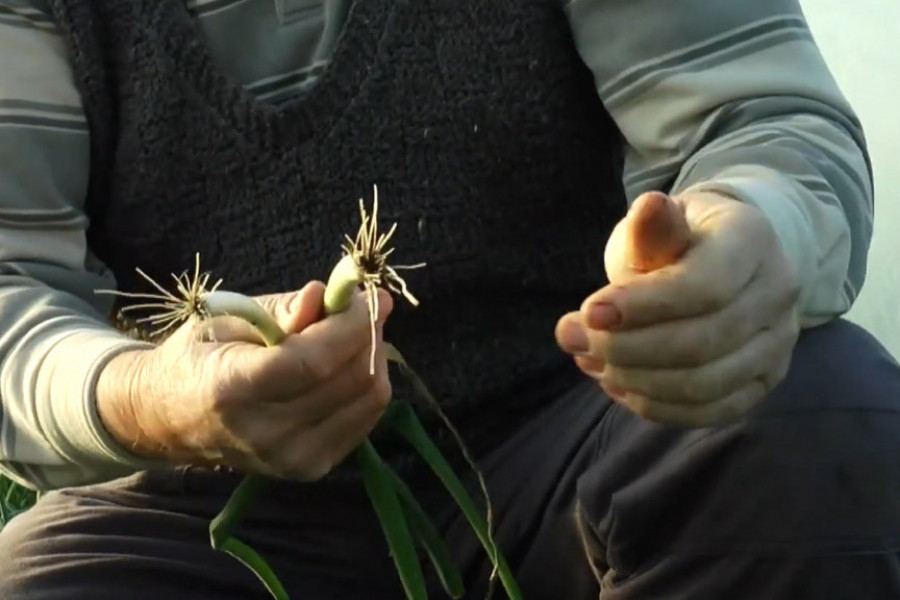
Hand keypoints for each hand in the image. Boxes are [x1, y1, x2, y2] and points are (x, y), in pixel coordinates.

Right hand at [97, 281, 393, 480]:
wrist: (170, 419)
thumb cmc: (199, 356)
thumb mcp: (226, 318)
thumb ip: (282, 308)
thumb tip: (329, 293)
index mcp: (232, 389)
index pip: (314, 361)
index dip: (351, 325)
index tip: (369, 295)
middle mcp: (265, 433)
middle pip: (351, 379)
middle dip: (369, 333)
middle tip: (359, 308)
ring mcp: (290, 459)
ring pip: (369, 399)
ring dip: (373, 357)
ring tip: (348, 335)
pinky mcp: (310, 469)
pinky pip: (366, 419)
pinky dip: (366, 385)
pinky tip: (343, 367)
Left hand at [556, 191, 800, 425]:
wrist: (721, 260)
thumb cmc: (680, 240)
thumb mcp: (662, 223)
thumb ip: (652, 227)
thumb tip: (648, 207)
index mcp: (754, 240)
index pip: (704, 286)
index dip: (643, 305)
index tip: (588, 312)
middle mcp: (779, 293)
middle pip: (702, 342)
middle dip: (627, 348)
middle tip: (573, 340)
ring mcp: (778, 343)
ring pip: (706, 384)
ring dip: (635, 380)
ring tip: (589, 360)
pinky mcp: (764, 381)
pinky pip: (711, 411)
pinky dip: (656, 406)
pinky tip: (617, 384)